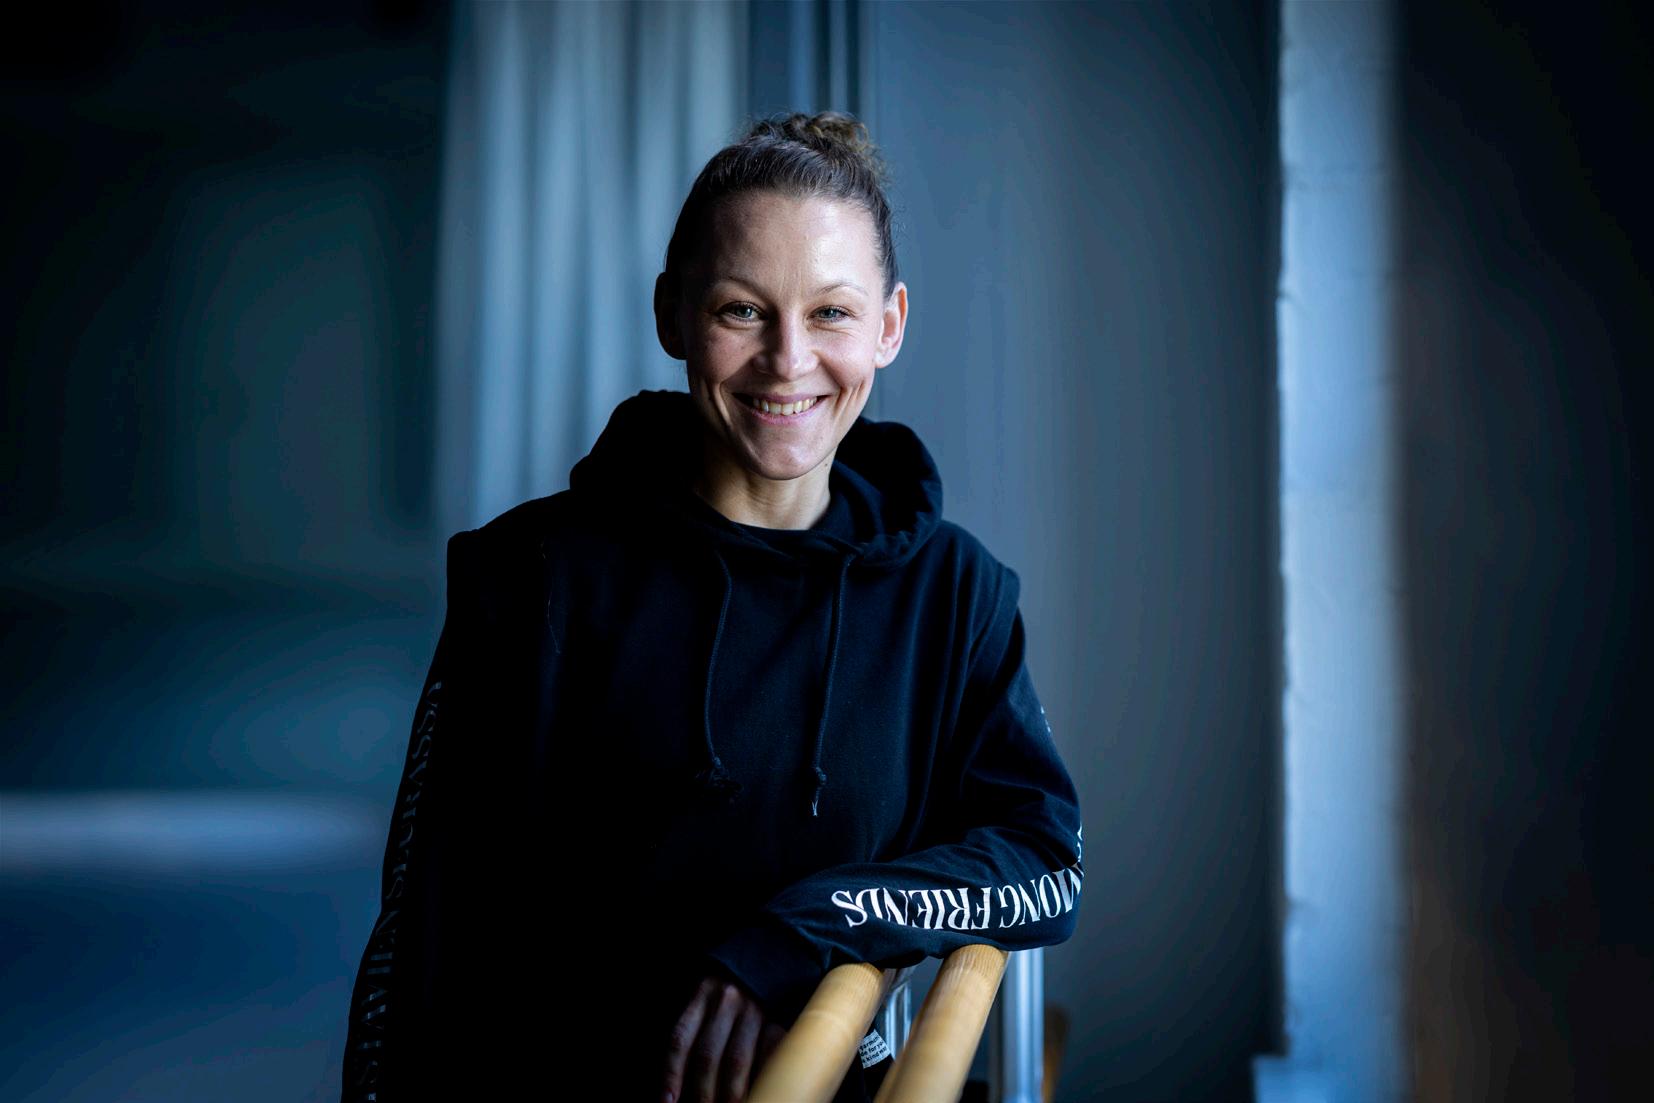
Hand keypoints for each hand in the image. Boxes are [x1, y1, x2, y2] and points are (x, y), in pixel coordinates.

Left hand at [662, 973, 787, 1102]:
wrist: (767, 963)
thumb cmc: (726, 996)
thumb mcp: (703, 1004)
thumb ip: (692, 1036)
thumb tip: (675, 1087)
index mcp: (701, 996)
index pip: (679, 1039)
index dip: (672, 1074)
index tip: (668, 1101)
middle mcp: (726, 1000)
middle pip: (707, 1055)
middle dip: (702, 1092)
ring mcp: (754, 1010)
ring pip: (736, 1059)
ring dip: (729, 1093)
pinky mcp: (778, 1019)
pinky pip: (768, 1053)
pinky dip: (761, 1077)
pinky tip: (759, 1090)